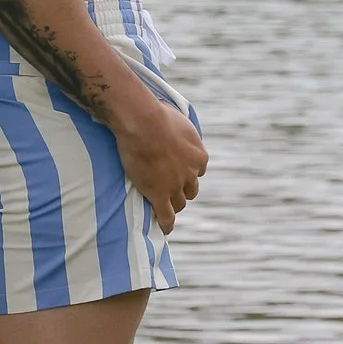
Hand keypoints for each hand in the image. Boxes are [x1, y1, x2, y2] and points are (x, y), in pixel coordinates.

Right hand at [117, 95, 207, 233]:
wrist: (143, 123)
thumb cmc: (156, 114)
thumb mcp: (177, 118)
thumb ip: (179, 128)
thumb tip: (172, 121)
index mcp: (199, 156)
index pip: (197, 171)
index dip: (186, 172)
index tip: (177, 171)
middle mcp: (191, 173)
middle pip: (190, 189)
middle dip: (181, 189)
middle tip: (168, 188)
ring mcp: (175, 186)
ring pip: (179, 203)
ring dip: (172, 205)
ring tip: (163, 208)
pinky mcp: (160, 195)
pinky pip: (165, 216)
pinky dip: (166, 224)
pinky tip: (164, 229)